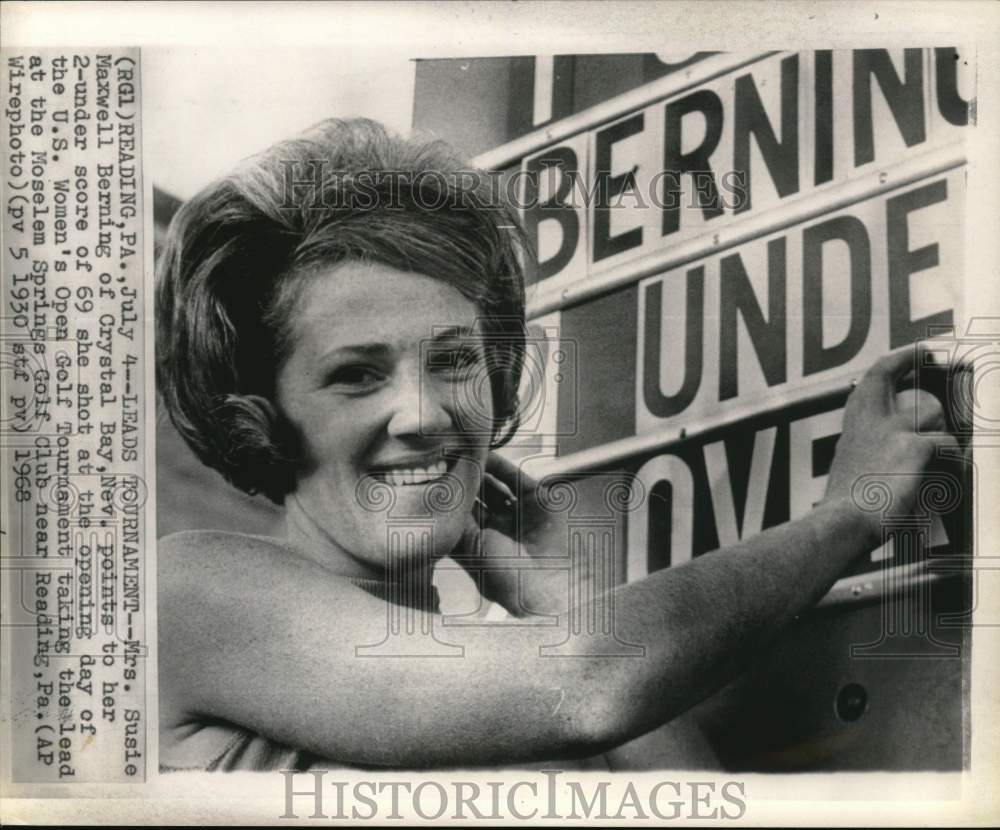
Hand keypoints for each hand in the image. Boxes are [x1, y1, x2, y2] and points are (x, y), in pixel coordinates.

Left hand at [454, 454, 572, 615]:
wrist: (549, 583)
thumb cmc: (507, 578)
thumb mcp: (472, 550)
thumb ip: (457, 522)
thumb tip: (440, 498)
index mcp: (480, 544)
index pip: (458, 514)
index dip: (447, 498)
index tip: (432, 480)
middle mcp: (498, 527)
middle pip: (474, 496)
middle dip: (461, 480)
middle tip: (445, 461)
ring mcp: (517, 513)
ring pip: (493, 484)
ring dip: (478, 470)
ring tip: (462, 455)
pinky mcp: (535, 499)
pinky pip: (513, 477)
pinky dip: (499, 465)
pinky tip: (484, 455)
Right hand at [821, 345, 958, 547]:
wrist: (843, 522)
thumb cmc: (847, 506)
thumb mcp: (851, 468)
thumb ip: (871, 451)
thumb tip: (897, 454)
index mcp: (855, 423)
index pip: (876, 376)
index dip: (900, 359)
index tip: (919, 352)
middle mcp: (872, 418)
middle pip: (904, 381)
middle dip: (926, 380)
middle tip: (944, 372)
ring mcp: (894, 429)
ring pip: (934, 415)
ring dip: (942, 438)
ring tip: (944, 461)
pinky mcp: (915, 446)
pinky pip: (948, 446)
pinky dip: (952, 464)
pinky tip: (948, 480)